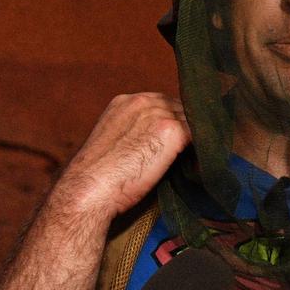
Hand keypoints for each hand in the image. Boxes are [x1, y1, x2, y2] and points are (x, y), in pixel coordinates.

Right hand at [52, 93, 190, 217]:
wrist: (88, 189)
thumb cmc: (97, 178)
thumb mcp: (113, 144)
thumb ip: (134, 134)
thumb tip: (157, 146)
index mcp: (124, 102)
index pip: (162, 104)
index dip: (172, 123)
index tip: (177, 142)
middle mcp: (142, 100)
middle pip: (180, 109)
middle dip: (187, 129)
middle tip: (192, 154)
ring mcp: (158, 113)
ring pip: (192, 121)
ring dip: (195, 140)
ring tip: (195, 163)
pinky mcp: (172, 130)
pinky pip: (200, 136)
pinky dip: (201, 151)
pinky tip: (197, 168)